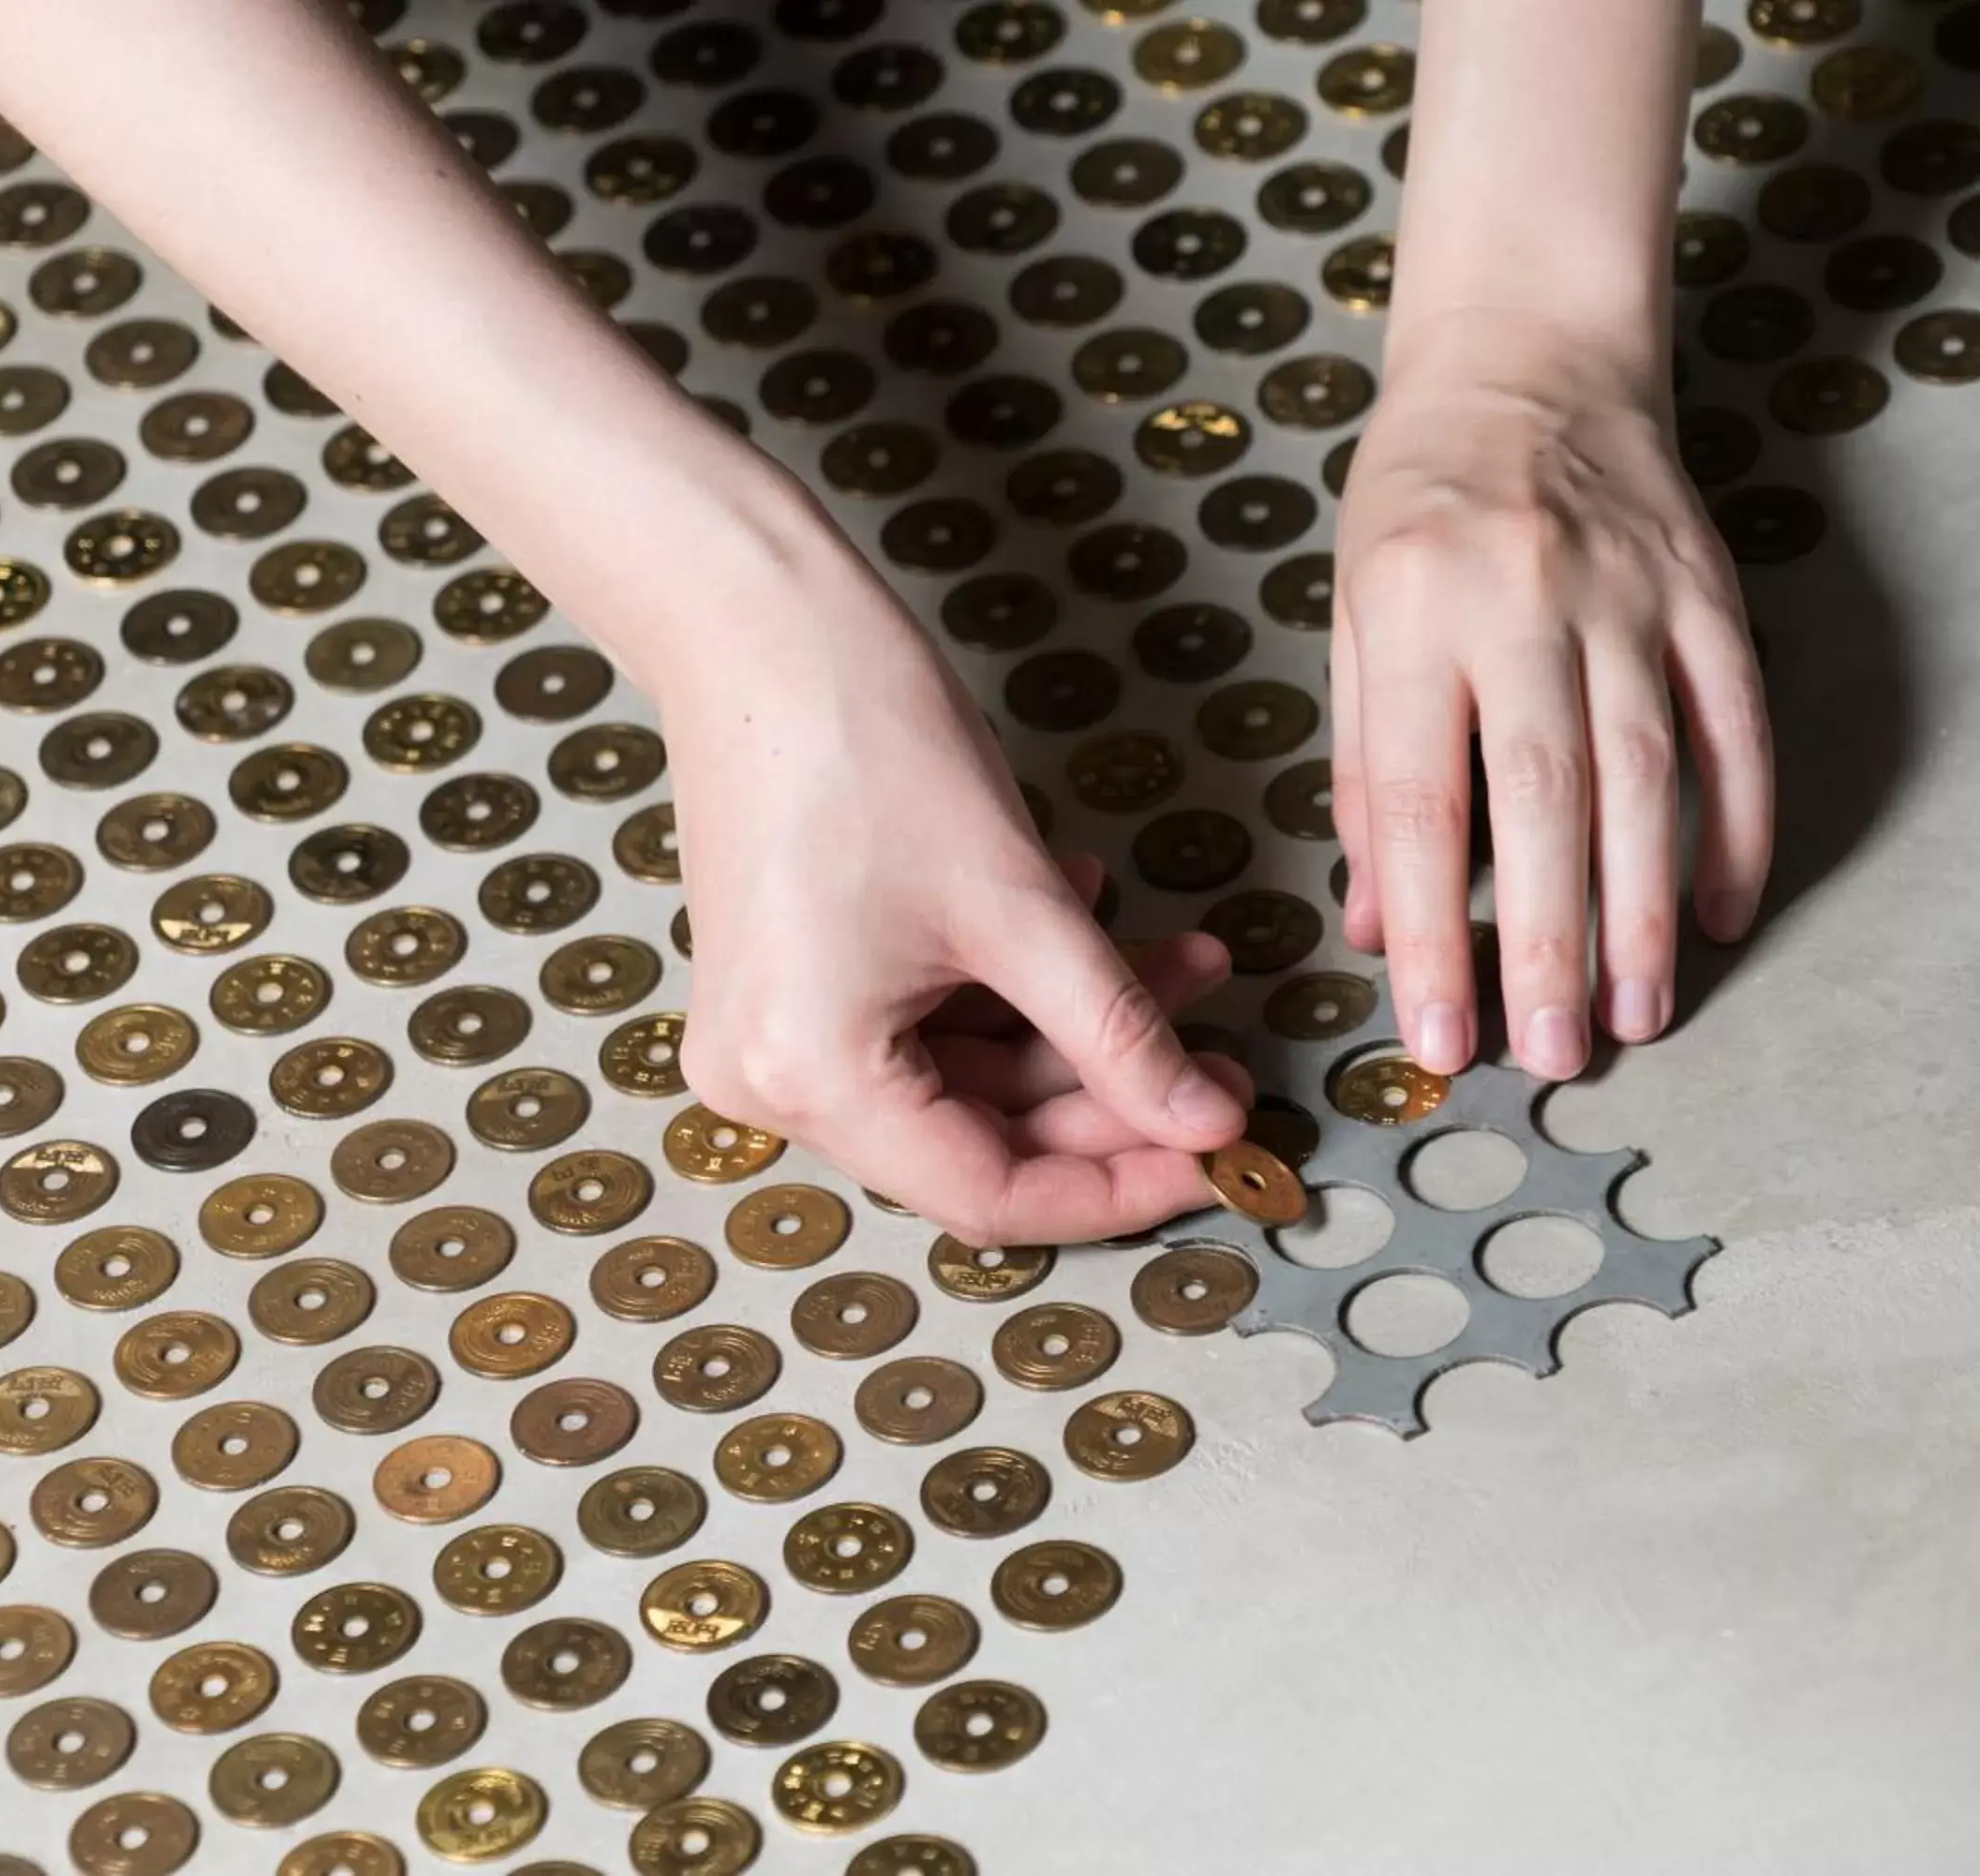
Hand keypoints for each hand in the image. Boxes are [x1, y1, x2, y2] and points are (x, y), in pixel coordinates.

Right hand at [659, 550, 1251, 1245]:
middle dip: (1111, 1094)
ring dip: (1078, 1028)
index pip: (990, 1196)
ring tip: (1186, 962)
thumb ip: (1119, 1032)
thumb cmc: (866, 743)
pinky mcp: (793, 988)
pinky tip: (1092, 916)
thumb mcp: (1018, 905)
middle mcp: (772, 1082)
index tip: (1219, 1154)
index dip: (1119, 1187)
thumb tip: (1208, 1124)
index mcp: (809, 1079)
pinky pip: (925, 1024)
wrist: (759, 627)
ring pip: (966, 1077)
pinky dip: (1013, 989)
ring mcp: (775, 1036)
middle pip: (979, 1140)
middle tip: (1220, 1057)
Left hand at [1331, 311, 1773, 1080]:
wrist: (1529, 349)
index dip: (1431, 931)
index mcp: (1412, 610)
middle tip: (1555, 1056)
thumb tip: (1374, 924)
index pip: (1417, 798)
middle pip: (1545, 800)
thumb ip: (1360, 770)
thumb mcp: (1351, 615)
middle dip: (1551, 944)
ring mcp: (1633, 593)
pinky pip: (1738, 727)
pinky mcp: (1712, 590)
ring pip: (1651, 777)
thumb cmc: (1417, 498)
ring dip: (1649, 911)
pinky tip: (1725, 915)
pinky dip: (1739, 827)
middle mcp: (1525, 600)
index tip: (1439, 1036)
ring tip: (1639, 1017)